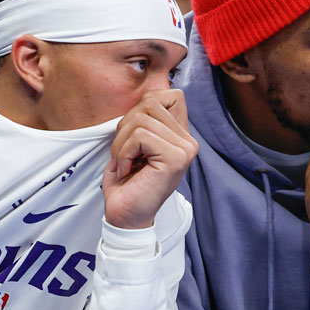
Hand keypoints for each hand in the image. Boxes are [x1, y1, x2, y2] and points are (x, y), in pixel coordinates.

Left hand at [103, 90, 198, 229]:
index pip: (168, 93)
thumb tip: (148, 93)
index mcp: (181, 135)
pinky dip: (124, 152)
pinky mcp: (176, 158)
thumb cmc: (126, 181)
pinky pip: (140, 136)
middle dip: (125, 127)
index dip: (143, 106)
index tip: (133, 137)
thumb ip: (145, 117)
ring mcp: (186, 150)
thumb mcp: (134, 142)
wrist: (124, 215)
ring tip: (124, 164)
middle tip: (123, 154)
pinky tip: (127, 170)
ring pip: (141, 120)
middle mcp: (189, 141)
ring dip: (121, 143)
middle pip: (150, 103)